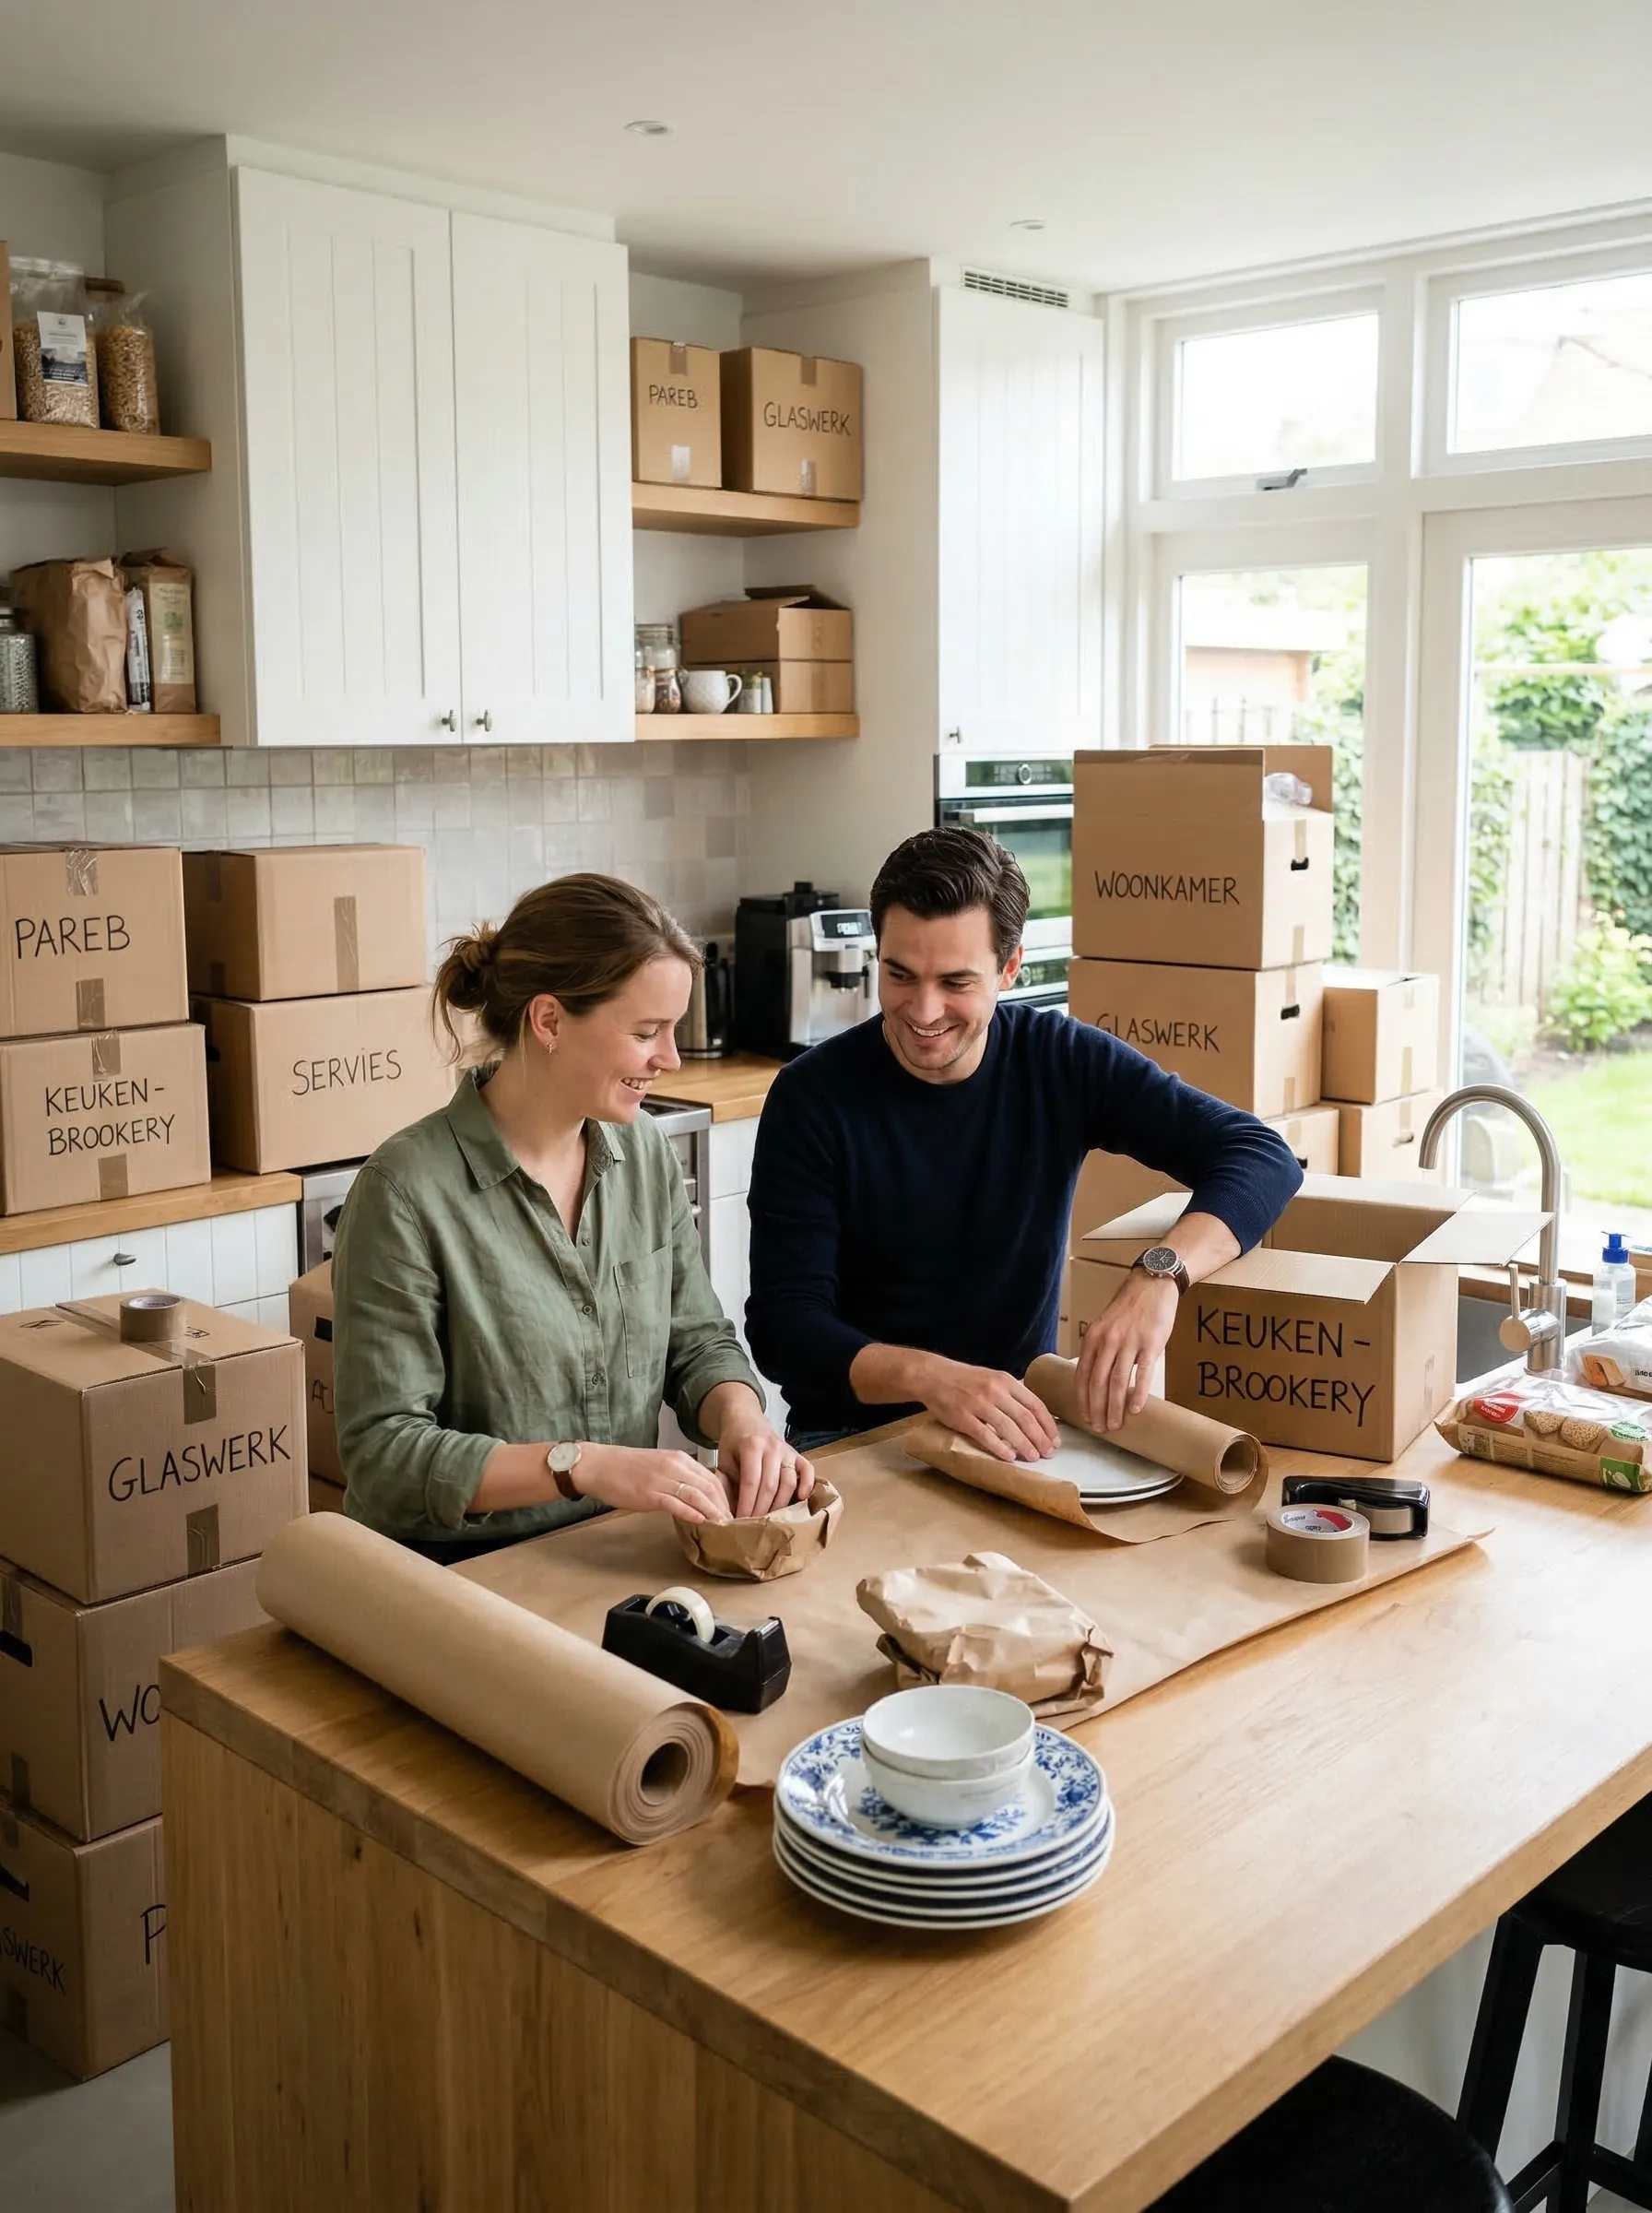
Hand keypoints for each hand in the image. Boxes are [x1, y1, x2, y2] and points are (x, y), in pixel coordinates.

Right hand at [571, 1444, 731, 1524]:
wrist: (599, 1465)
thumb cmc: (626, 1468)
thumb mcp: (660, 1466)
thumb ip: (679, 1478)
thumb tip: (697, 1497)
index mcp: (680, 1459)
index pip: (713, 1479)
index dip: (727, 1497)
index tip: (733, 1513)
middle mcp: (676, 1466)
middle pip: (711, 1487)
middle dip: (725, 1507)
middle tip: (734, 1525)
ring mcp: (663, 1479)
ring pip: (698, 1495)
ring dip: (713, 1512)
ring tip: (724, 1527)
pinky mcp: (650, 1493)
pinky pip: (676, 1503)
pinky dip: (692, 1513)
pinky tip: (701, 1522)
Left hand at [717, 1415, 814, 1519]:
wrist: (746, 1419)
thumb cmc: (733, 1443)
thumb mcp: (723, 1459)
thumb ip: (726, 1482)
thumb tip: (728, 1511)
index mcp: (751, 1446)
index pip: (751, 1481)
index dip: (746, 1504)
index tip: (739, 1520)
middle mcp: (772, 1448)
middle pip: (770, 1485)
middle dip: (761, 1509)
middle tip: (753, 1526)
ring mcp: (787, 1451)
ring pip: (788, 1482)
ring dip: (779, 1504)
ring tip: (769, 1520)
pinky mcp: (797, 1454)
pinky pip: (807, 1470)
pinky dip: (807, 1485)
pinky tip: (800, 1499)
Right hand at [916, 1353, 1059, 1462]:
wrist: (933, 1376)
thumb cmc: (965, 1380)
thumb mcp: (992, 1378)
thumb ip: (1011, 1394)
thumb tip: (1033, 1417)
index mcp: (1005, 1381)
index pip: (1035, 1404)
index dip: (1048, 1425)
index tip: (1055, 1440)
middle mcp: (995, 1391)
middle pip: (1025, 1418)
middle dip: (1040, 1438)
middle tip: (1048, 1453)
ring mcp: (978, 1404)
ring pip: (1008, 1428)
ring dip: (1024, 1445)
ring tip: (1033, 1457)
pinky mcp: (963, 1417)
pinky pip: (985, 1435)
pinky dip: (999, 1447)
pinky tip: (1009, 1457)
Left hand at [1076, 1273, 1179, 1430]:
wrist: (1152, 1285)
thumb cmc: (1129, 1308)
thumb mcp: (1105, 1326)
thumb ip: (1100, 1349)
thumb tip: (1096, 1379)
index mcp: (1093, 1338)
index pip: (1082, 1375)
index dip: (1082, 1399)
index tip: (1085, 1417)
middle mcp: (1107, 1341)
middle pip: (1097, 1383)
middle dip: (1096, 1409)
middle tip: (1100, 1428)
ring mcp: (1129, 1342)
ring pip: (1117, 1381)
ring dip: (1115, 1407)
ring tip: (1116, 1424)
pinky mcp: (1150, 1343)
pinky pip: (1142, 1373)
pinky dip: (1138, 1393)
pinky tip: (1136, 1409)